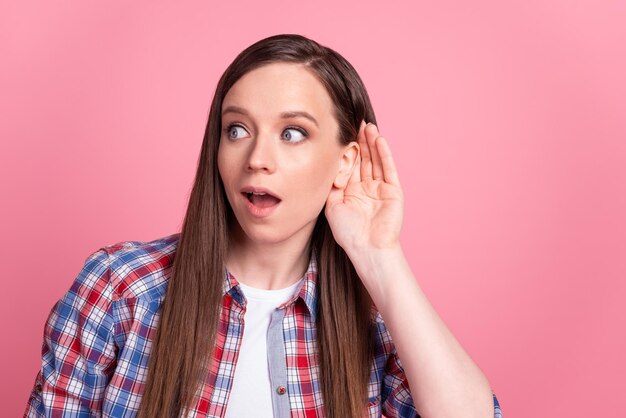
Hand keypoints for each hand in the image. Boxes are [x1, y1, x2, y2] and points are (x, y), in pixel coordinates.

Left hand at [325, 120, 404, 254]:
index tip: (342, 132)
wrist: (367, 249)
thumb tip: (327, 165)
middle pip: (365, 159)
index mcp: (352, 191)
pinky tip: (379, 140)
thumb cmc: (348, 233)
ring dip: (373, 143)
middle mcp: (367, 188)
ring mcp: (381, 188)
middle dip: (361, 141)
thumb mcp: (332, 205)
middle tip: (356, 122)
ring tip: (367, 125)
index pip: (350, 165)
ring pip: (377, 160)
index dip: (348, 149)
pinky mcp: (394, 191)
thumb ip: (331, 185)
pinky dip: (384, 154)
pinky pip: (388, 168)